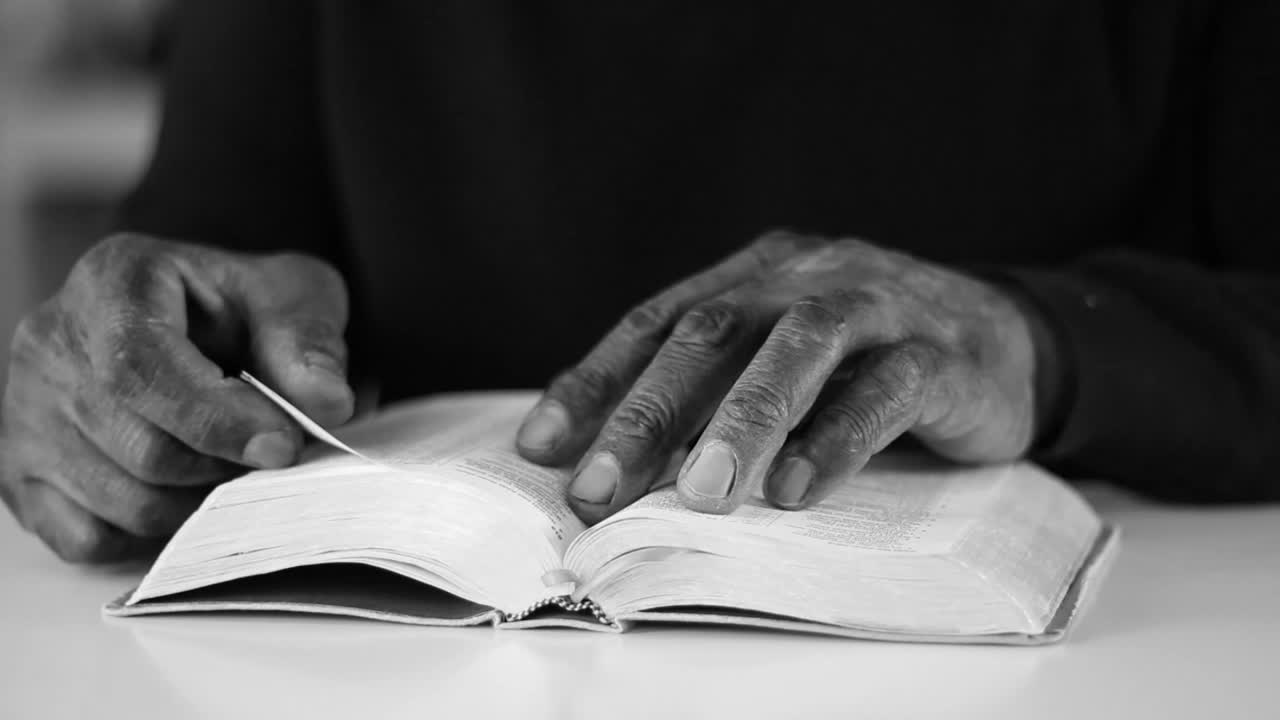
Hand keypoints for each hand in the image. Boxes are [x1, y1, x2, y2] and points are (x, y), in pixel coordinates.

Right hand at [0, 235, 353, 561]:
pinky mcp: (23, 473)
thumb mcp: (292, 294)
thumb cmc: (245, 306)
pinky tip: (186, 492)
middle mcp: (49, 344)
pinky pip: (90, 538)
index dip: (217, 419)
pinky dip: (150, 534)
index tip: (282, 446)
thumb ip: (307, 342)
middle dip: (223, 466)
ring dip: (198, 504)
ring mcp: (24, 414)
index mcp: (110, 281)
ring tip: (234, 468)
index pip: (142, 366)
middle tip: (274, 456)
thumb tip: (325, 405)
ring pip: (122, 501)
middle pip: (138, 446)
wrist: (203, 317)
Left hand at [517, 231, 1042, 521]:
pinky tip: (794, 492)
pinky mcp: (941, 352)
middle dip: (647, 413)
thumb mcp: (783, 363)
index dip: (596, 382)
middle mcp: (808, 274)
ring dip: (742, 423)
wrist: (1008, 341)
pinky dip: (835, 440)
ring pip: (799, 349)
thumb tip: (611, 458)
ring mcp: (879, 303)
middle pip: (712, 331)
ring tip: (698, 496)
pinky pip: (885, 390)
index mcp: (756, 272)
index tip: (542, 449)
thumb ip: (715, 388)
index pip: (657, 320)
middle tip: (599, 490)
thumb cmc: (869, 362)